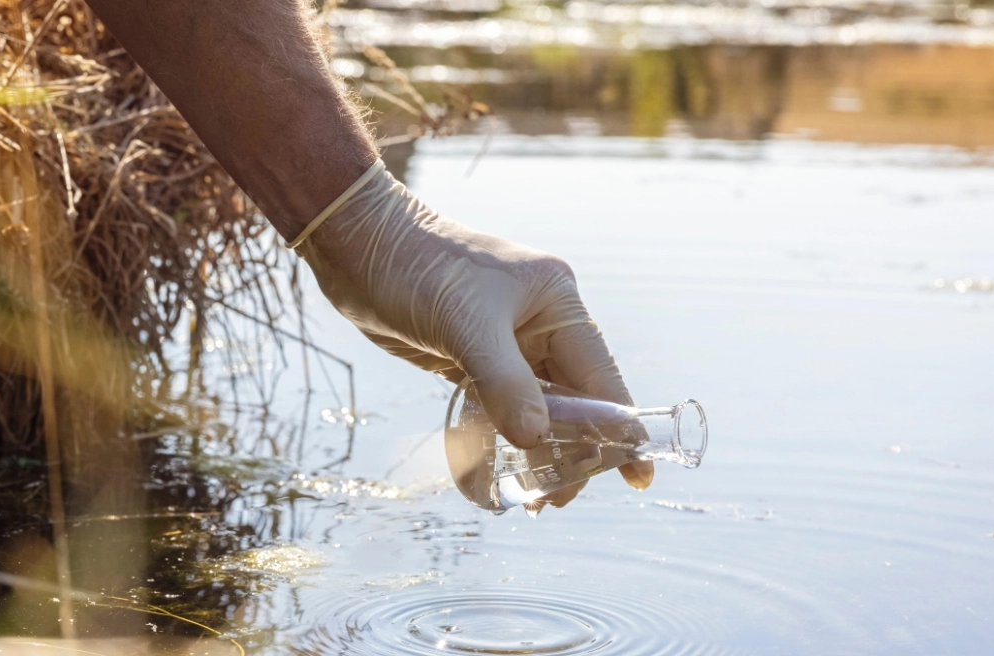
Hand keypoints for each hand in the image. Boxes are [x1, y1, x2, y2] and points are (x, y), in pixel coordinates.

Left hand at [295, 161, 652, 490]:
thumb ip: (504, 383)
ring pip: (536, 407)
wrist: (356, 244)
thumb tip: (537, 440)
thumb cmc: (417, 267)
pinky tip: (502, 468)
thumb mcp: (465, 324)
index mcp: (556, 302)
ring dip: (537, 449)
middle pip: (572, 399)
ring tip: (532, 498)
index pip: (600, 375)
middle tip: (556, 499)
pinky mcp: (470, 358)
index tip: (636, 475)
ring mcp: (505, 342)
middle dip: (572, 449)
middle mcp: (539, 323)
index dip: (619, 427)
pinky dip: (503, 436)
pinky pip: (499, 406)